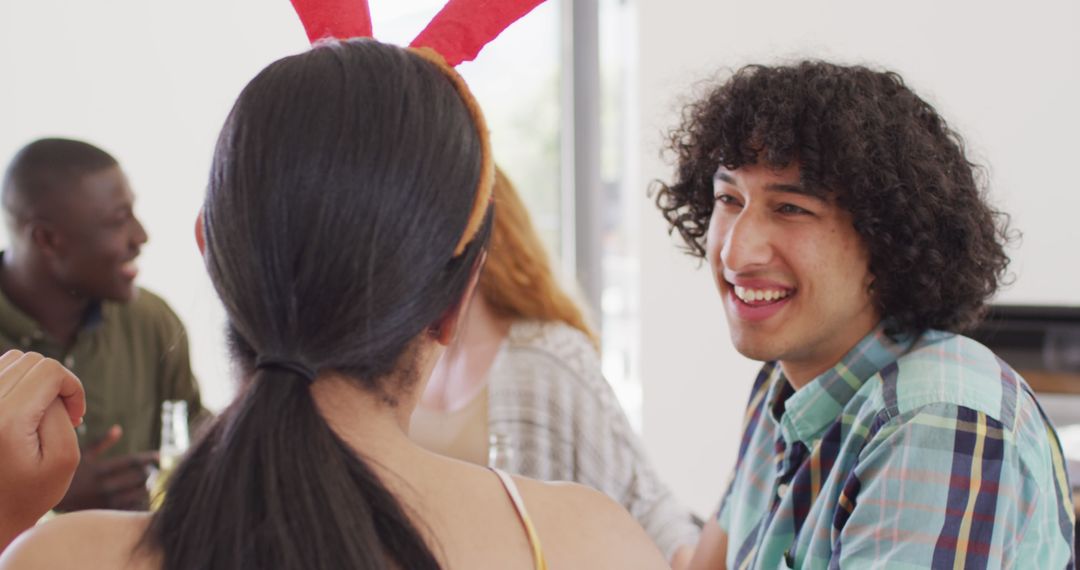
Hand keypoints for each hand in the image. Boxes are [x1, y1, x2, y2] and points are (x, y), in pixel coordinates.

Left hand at [0, 350, 84, 549]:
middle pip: (32, 361)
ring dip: (36, 380)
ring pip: (13, 361)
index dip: (73, 387)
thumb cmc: (30, 491)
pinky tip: (24, 409)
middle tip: (61, 416)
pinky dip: (18, 383)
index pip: (49, 370)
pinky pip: (0, 371)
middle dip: (56, 383)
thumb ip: (60, 415)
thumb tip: (51, 389)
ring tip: (41, 411)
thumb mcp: (64, 459)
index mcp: (7, 419)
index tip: (76, 417)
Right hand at [55, 425, 156, 511]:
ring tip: (149, 481)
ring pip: (138, 493)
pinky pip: (129, 508)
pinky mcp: (104, 513)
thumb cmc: (68, 473)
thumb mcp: (81, 455)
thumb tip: (119, 429)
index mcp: (99, 469)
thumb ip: (101, 443)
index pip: (132, 461)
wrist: (49, 501)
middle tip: (156, 469)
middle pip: (138, 477)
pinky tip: (142, 496)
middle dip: (150, 472)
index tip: (159, 456)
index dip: (148, 458)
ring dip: (147, 486)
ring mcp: (104, 501)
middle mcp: (103, 486)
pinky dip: (139, 501)